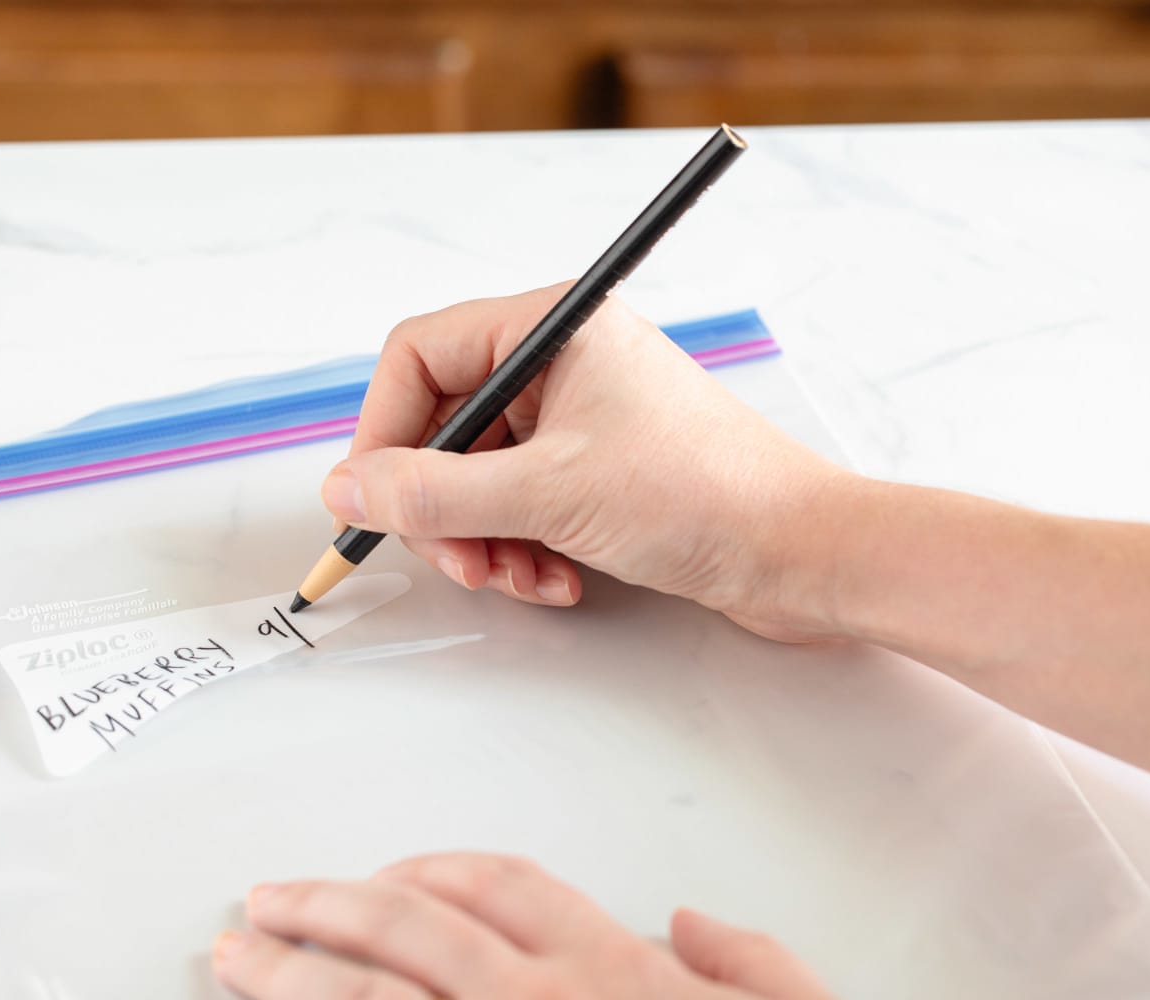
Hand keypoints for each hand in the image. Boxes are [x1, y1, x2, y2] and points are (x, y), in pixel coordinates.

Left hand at [212, 852, 832, 999]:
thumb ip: (753, 963)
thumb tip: (691, 922)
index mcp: (611, 972)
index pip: (504, 888)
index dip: (433, 871)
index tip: (384, 876)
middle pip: (407, 931)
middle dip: (324, 909)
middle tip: (261, 903)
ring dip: (290, 975)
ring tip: (233, 956)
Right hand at [322, 284, 852, 639]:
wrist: (802, 552)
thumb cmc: (701, 493)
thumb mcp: (545, 494)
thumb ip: (432, 492)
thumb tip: (347, 488)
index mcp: (550, 328)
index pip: (419, 355)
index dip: (383, 430)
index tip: (374, 498)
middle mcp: (561, 362)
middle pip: (444, 425)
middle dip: (442, 504)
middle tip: (459, 561)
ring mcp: (581, 416)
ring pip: (480, 474)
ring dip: (484, 538)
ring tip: (519, 578)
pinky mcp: (598, 468)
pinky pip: (521, 502)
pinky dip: (523, 548)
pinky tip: (558, 580)